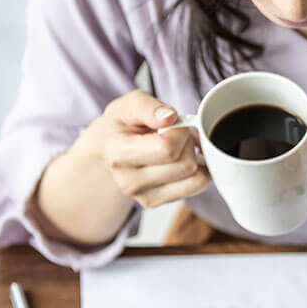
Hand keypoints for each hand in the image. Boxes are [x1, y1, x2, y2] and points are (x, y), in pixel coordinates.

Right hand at [88, 89, 209, 207]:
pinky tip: (180, 160)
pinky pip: (196, 187)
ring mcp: (142, 197)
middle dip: (189, 143)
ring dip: (195, 158)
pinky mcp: (156, 202)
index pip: (167, 148)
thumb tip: (170, 117)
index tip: (173, 123)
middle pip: (185, 165)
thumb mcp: (130, 104)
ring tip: (178, 146)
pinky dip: (197, 171)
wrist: (109, 148)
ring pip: (194, 178)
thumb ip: (148, 107)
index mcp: (118, 154)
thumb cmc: (123, 124)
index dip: (180, 131)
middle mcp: (129, 181)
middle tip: (176, 134)